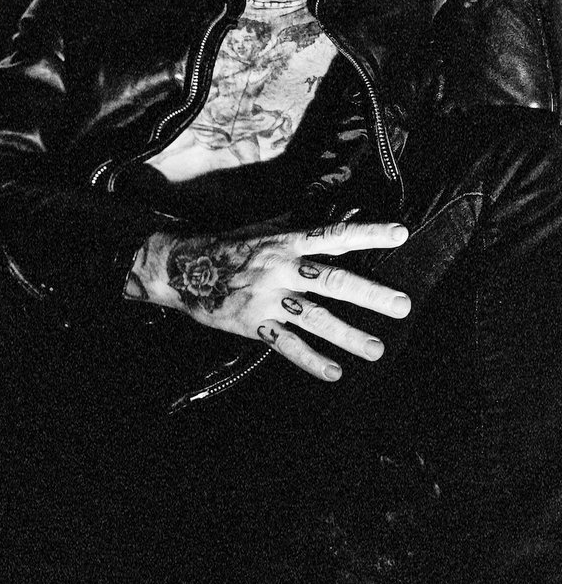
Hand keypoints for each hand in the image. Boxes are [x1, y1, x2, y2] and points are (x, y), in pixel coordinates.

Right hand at [125, 221, 410, 380]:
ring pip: (315, 317)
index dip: (367, 234)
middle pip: (333, 281)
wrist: (182, 266)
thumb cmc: (227, 245)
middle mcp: (280, 269)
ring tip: (377, 348)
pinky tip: (333, 372)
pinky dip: (310, 359)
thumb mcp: (263, 227)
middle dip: (369, 294)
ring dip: (348, 335)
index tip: (399, 235)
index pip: (333, 236)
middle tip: (401, 305)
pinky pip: (286, 344)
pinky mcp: (253, 323)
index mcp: (285, 242)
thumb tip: (338, 211)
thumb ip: (299, 225)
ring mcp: (267, 298)